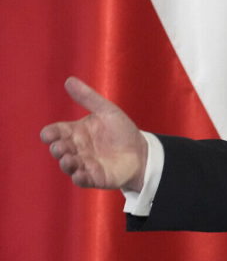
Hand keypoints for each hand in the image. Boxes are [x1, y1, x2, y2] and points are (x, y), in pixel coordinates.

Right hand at [40, 77, 147, 191]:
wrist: (142, 151)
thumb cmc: (122, 131)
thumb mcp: (107, 111)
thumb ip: (88, 98)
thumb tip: (69, 80)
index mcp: (76, 132)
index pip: (56, 132)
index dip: (50, 133)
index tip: (50, 134)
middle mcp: (76, 149)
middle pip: (59, 149)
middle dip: (57, 148)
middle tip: (61, 147)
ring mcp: (84, 164)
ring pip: (68, 165)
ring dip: (66, 163)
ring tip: (69, 159)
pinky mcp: (94, 178)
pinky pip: (82, 180)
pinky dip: (79, 178)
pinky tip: (80, 174)